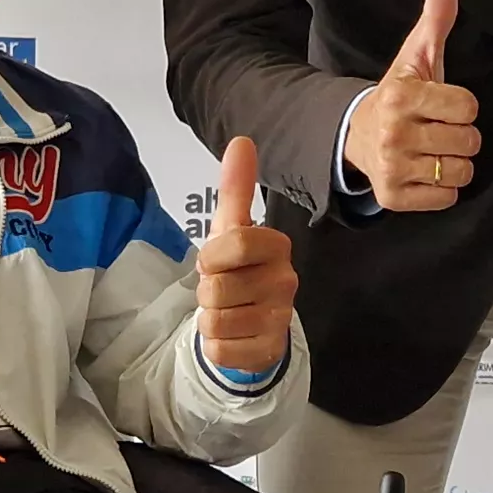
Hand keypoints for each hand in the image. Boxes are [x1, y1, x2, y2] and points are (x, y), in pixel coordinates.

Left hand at [194, 138, 295, 371]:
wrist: (252, 321)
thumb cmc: (238, 269)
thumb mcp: (232, 229)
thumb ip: (236, 188)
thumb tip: (241, 141)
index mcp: (277, 248)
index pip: (237, 243)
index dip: (212, 255)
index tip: (214, 260)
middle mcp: (285, 282)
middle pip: (218, 287)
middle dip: (207, 291)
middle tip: (221, 288)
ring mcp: (280, 320)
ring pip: (216, 320)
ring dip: (209, 318)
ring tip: (226, 311)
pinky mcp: (267, 351)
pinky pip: (219, 349)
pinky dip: (215, 344)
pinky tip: (232, 334)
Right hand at [345, 0, 481, 211]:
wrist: (355, 136)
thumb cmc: (400, 95)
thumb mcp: (418, 54)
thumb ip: (437, 15)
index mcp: (402, 95)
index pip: (468, 106)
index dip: (461, 105)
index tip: (441, 103)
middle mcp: (394, 132)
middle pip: (469, 141)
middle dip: (460, 135)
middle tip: (437, 129)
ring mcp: (391, 167)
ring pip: (461, 172)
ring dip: (453, 163)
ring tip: (431, 150)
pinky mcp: (393, 197)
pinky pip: (446, 198)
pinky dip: (441, 188)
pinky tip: (423, 171)